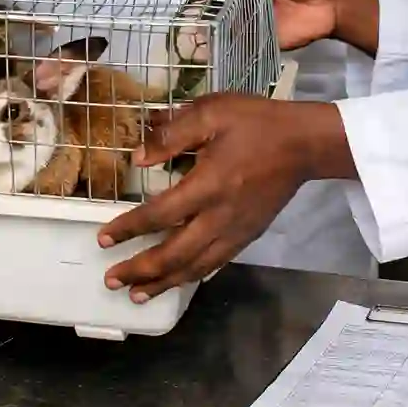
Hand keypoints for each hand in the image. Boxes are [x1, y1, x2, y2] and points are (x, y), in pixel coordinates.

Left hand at [96, 94, 351, 302]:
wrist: (304, 142)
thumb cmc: (255, 123)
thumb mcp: (211, 112)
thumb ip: (172, 134)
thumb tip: (138, 157)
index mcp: (208, 185)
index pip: (161, 215)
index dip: (130, 229)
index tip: (104, 240)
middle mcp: (221, 216)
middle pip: (175, 254)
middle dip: (141, 270)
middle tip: (112, 280)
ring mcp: (236, 230)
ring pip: (196, 267)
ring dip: (164, 282)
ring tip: (138, 294)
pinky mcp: (248, 235)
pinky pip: (216, 263)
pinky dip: (193, 275)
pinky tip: (178, 279)